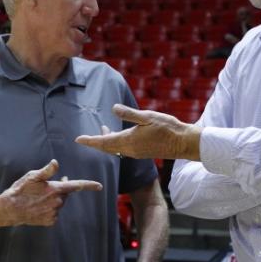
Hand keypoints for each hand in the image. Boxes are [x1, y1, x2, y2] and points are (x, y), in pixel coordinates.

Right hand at [1, 159, 101, 225]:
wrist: (10, 209)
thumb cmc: (21, 190)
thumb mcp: (33, 176)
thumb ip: (47, 171)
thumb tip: (56, 163)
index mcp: (55, 189)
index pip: (76, 186)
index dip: (89, 185)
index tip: (99, 186)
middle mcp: (57, 202)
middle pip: (65, 194)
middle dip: (60, 189)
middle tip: (48, 187)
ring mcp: (54, 213)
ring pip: (59, 203)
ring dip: (54, 199)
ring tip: (39, 198)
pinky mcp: (50, 221)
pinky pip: (54, 213)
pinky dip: (49, 209)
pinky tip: (39, 207)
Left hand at [75, 104, 201, 160]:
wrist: (182, 143)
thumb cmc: (167, 127)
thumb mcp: (147, 117)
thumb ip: (129, 114)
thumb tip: (113, 108)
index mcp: (129, 140)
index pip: (104, 141)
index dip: (90, 140)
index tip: (78, 139)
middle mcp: (130, 149)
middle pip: (107, 147)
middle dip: (95, 142)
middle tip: (83, 138)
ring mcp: (136, 152)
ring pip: (115, 148)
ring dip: (106, 141)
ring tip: (101, 131)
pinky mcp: (142, 152)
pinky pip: (122, 149)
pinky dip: (115, 142)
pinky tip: (117, 135)